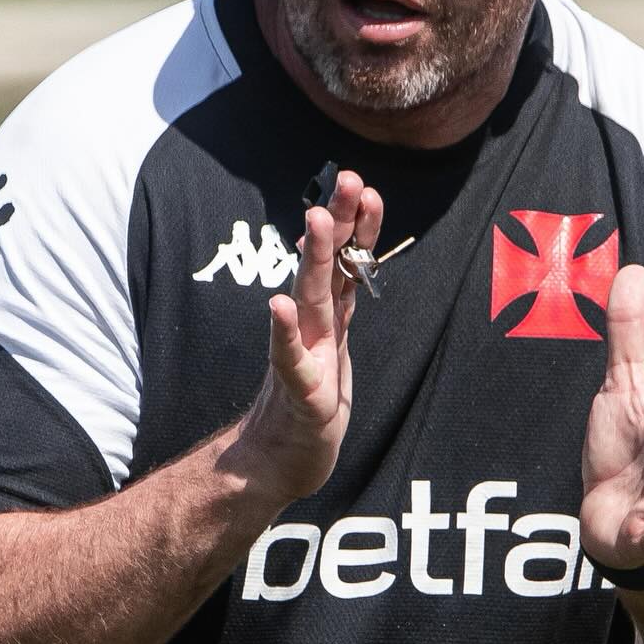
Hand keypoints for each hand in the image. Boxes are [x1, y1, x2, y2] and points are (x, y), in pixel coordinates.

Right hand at [236, 169, 382, 503]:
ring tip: (317, 220)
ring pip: (312, 302)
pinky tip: (278, 306)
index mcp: (331, 321)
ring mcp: (304, 359)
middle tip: (346, 179)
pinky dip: (285, 333)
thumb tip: (346, 259)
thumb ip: (337, 304)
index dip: (359, 227)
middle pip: (329, 268)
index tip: (367, 186)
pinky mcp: (299, 397)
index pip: (348, 265)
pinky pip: (292, 362)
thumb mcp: (335, 349)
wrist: (276, 464)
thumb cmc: (309, 406)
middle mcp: (316, 331)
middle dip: (339, 222)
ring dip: (314, 260)